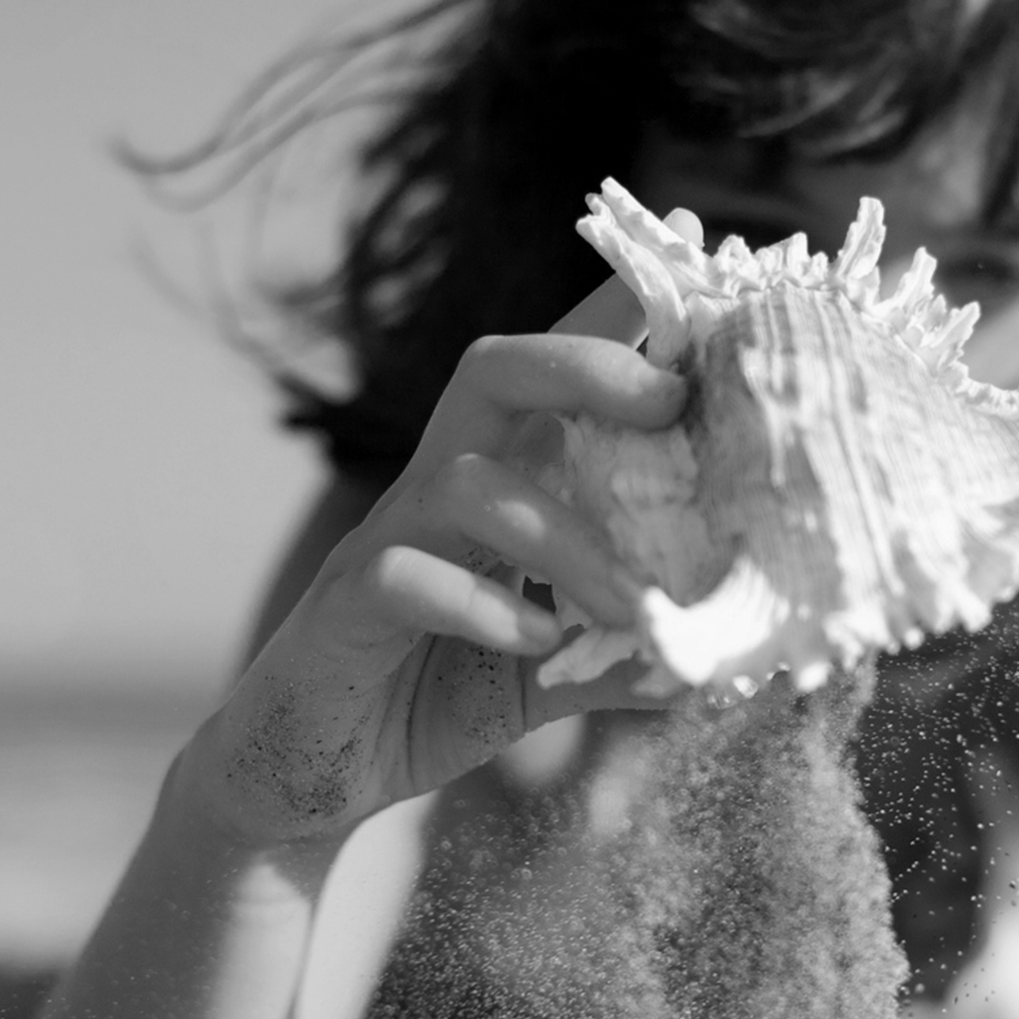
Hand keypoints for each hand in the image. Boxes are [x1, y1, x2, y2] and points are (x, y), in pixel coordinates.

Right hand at [182, 273, 686, 848]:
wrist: (301, 780)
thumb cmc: (427, 697)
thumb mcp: (549, 676)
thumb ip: (622, 657)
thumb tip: (717, 658)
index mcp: (494, 484)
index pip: (553, 373)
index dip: (614, 309)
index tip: (688, 237)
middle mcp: (436, 491)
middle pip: (492, 373)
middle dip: (586, 364)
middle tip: (673, 399)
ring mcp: (384, 542)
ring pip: (465, 482)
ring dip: (563, 537)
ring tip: (630, 606)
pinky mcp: (345, 609)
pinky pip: (406, 577)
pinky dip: (482, 605)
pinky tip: (540, 641)